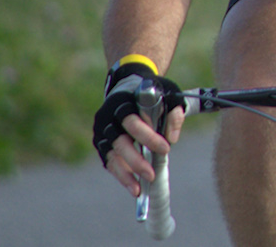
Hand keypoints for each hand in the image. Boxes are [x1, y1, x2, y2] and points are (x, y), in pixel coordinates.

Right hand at [93, 58, 183, 196]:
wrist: (129, 85)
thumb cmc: (152, 93)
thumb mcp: (169, 94)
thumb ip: (174, 113)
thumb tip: (172, 138)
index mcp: (124, 102)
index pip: (133, 122)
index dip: (148, 137)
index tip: (166, 148)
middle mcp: (108, 117)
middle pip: (120, 142)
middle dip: (136, 160)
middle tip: (151, 174)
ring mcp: (103, 131)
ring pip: (112, 155)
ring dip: (126, 174)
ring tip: (139, 189)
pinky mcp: (102, 144)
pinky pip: (110, 162)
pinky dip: (121, 175)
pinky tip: (133, 187)